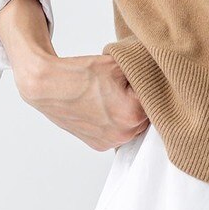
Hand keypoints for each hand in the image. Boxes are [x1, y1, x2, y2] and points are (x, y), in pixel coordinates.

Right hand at [13, 51, 149, 150]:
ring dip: (130, 114)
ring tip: (113, 96)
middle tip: (126, 86)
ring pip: (134, 126)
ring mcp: (110, 142)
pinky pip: (118, 134)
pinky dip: (116, 122)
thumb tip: (159, 71)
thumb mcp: (119, 64)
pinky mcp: (99, 145)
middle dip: (141, 101)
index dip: (149, 85)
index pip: (156, 98)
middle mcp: (123, 134)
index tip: (140, 78)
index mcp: (133, 113)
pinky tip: (105, 107)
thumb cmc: (80, 74)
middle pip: (147, 115)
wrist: (48, 86)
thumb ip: (143, 70)